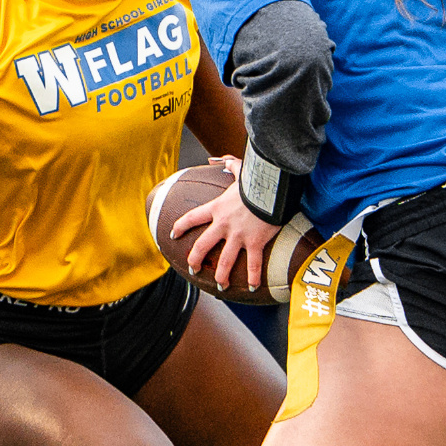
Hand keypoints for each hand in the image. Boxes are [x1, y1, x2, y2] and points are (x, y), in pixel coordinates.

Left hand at [171, 156, 278, 289]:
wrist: (271, 190)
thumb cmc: (256, 180)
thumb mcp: (241, 171)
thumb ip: (230, 165)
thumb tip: (221, 159)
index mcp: (216, 208)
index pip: (192, 218)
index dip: (181, 226)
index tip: (173, 233)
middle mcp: (223, 225)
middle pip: (202, 246)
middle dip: (195, 260)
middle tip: (194, 269)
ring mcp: (239, 236)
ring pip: (225, 261)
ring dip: (221, 276)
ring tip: (221, 286)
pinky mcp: (255, 243)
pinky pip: (253, 265)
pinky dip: (253, 277)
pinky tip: (252, 286)